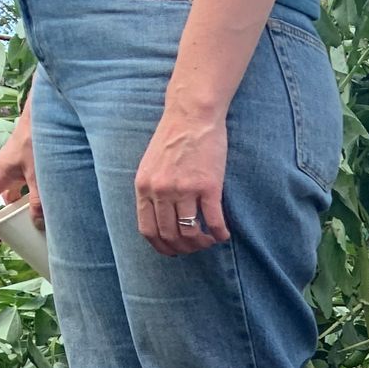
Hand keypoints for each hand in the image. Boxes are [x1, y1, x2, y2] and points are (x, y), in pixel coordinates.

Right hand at [0, 114, 40, 243]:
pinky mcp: (24, 171)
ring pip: (7, 199)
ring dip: (14, 214)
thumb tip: (38, 224)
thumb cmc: (37, 142)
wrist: (44, 120)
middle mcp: (1, 176)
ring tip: (29, 229)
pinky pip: (21, 192)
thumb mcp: (40, 174)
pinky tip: (43, 211)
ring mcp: (12, 174)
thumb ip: (39, 200)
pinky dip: (28, 203)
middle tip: (14, 239)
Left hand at [134, 108, 229, 255]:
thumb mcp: (150, 165)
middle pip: (170, 234)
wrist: (191, 116)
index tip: (174, 251)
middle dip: (185, 248)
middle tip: (196, 247)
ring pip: (191, 232)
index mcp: (144, 187)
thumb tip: (160, 216)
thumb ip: (152, 189)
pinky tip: (224, 235)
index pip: (148, 229)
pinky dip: (220, 234)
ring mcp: (184, 189)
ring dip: (202, 243)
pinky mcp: (208, 186)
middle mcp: (161, 191)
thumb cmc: (173, 138)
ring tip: (210, 241)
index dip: (162, 246)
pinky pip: (214, 221)